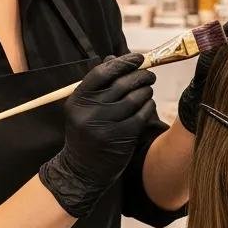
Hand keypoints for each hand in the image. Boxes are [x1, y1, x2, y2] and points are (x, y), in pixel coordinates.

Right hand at [39, 54, 157, 218]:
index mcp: (78, 99)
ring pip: (135, 98)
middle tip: (150, 74)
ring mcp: (105, 125)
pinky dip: (148, 106)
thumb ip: (99, 83)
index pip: (102, 72)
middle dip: (140, 76)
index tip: (138, 58)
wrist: (81, 170)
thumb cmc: (86, 132)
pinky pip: (142, 115)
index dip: (123, 62)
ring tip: (147, 90)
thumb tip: (114, 58)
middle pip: (122, 84)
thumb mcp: (84, 107)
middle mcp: (90, 111)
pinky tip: (148, 105)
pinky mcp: (121, 137)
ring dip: (146, 91)